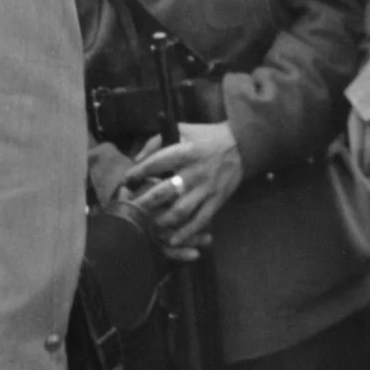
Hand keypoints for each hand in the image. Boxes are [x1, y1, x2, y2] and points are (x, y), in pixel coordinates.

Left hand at [123, 122, 242, 258]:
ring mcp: (206, 189)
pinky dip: (186, 233)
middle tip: (130, 209)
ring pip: (180, 211)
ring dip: (161, 221)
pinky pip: (200, 220)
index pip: (156, 163)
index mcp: (186, 151)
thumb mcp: (183, 129)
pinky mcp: (217, 200)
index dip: (138, 173)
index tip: (126, 180)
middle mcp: (195, 172)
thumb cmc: (208, 136)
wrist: (243, 144)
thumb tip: (136, 159)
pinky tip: (173, 240)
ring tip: (148, 225)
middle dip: (144, 202)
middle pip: (164, 192)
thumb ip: (157, 141)